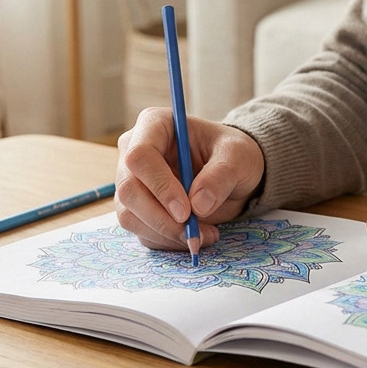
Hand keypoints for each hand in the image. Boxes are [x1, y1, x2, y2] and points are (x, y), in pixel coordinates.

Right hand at [114, 107, 264, 250]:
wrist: (233, 173)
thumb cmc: (232, 154)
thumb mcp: (238, 156)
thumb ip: (220, 175)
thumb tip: (198, 204)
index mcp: (154, 125)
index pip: (139, 156)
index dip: (159, 186)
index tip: (186, 211)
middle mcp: (134, 152)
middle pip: (129, 190)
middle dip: (161, 218)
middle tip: (194, 232)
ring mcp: (132, 182)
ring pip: (130, 216)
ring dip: (166, 234)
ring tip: (204, 234)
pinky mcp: (138, 209)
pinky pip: (142, 232)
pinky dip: (168, 242)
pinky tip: (196, 236)